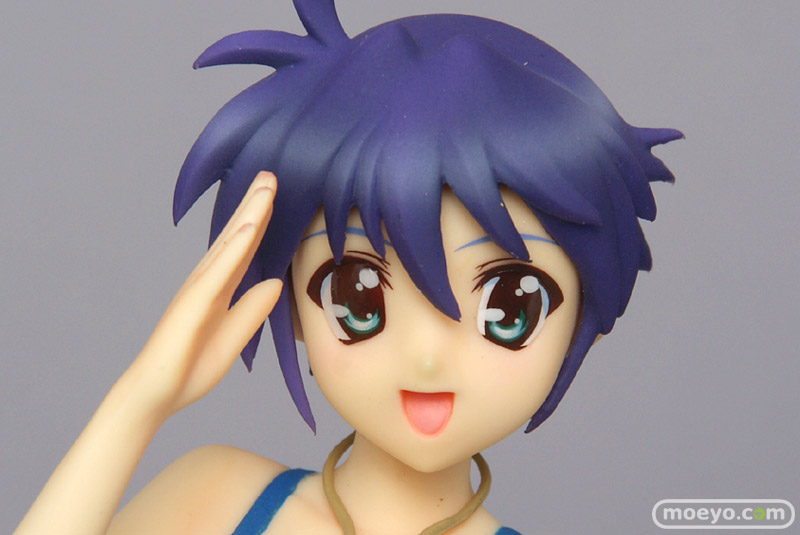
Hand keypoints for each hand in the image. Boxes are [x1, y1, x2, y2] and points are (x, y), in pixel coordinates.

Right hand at [127, 171, 280, 417]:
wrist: (157, 394)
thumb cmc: (190, 368)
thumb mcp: (234, 338)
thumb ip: (252, 310)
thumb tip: (274, 283)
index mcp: (218, 289)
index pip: (245, 250)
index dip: (260, 223)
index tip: (275, 196)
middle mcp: (207, 281)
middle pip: (237, 236)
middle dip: (255, 205)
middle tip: (270, 174)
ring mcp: (199, 288)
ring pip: (229, 244)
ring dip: (248, 213)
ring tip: (266, 185)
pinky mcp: (194, 302)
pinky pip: (219, 270)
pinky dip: (236, 245)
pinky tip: (250, 225)